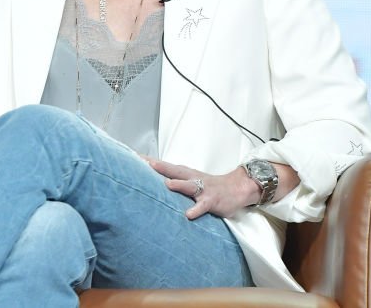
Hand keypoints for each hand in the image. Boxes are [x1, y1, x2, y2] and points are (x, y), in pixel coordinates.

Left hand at [146, 157, 260, 219]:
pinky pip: (203, 206)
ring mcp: (202, 189)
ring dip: (179, 185)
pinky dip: (196, 209)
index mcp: (185, 173)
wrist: (237, 188)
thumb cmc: (209, 185)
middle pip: (174, 171)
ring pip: (189, 186)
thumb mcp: (190, 180)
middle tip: (145, 163)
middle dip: (160, 167)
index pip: (165, 166)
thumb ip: (174, 180)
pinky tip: (188, 215)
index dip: (150, 161)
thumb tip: (151, 182)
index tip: (133, 156)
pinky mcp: (212, 201)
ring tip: (167, 184)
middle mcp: (192, 178)